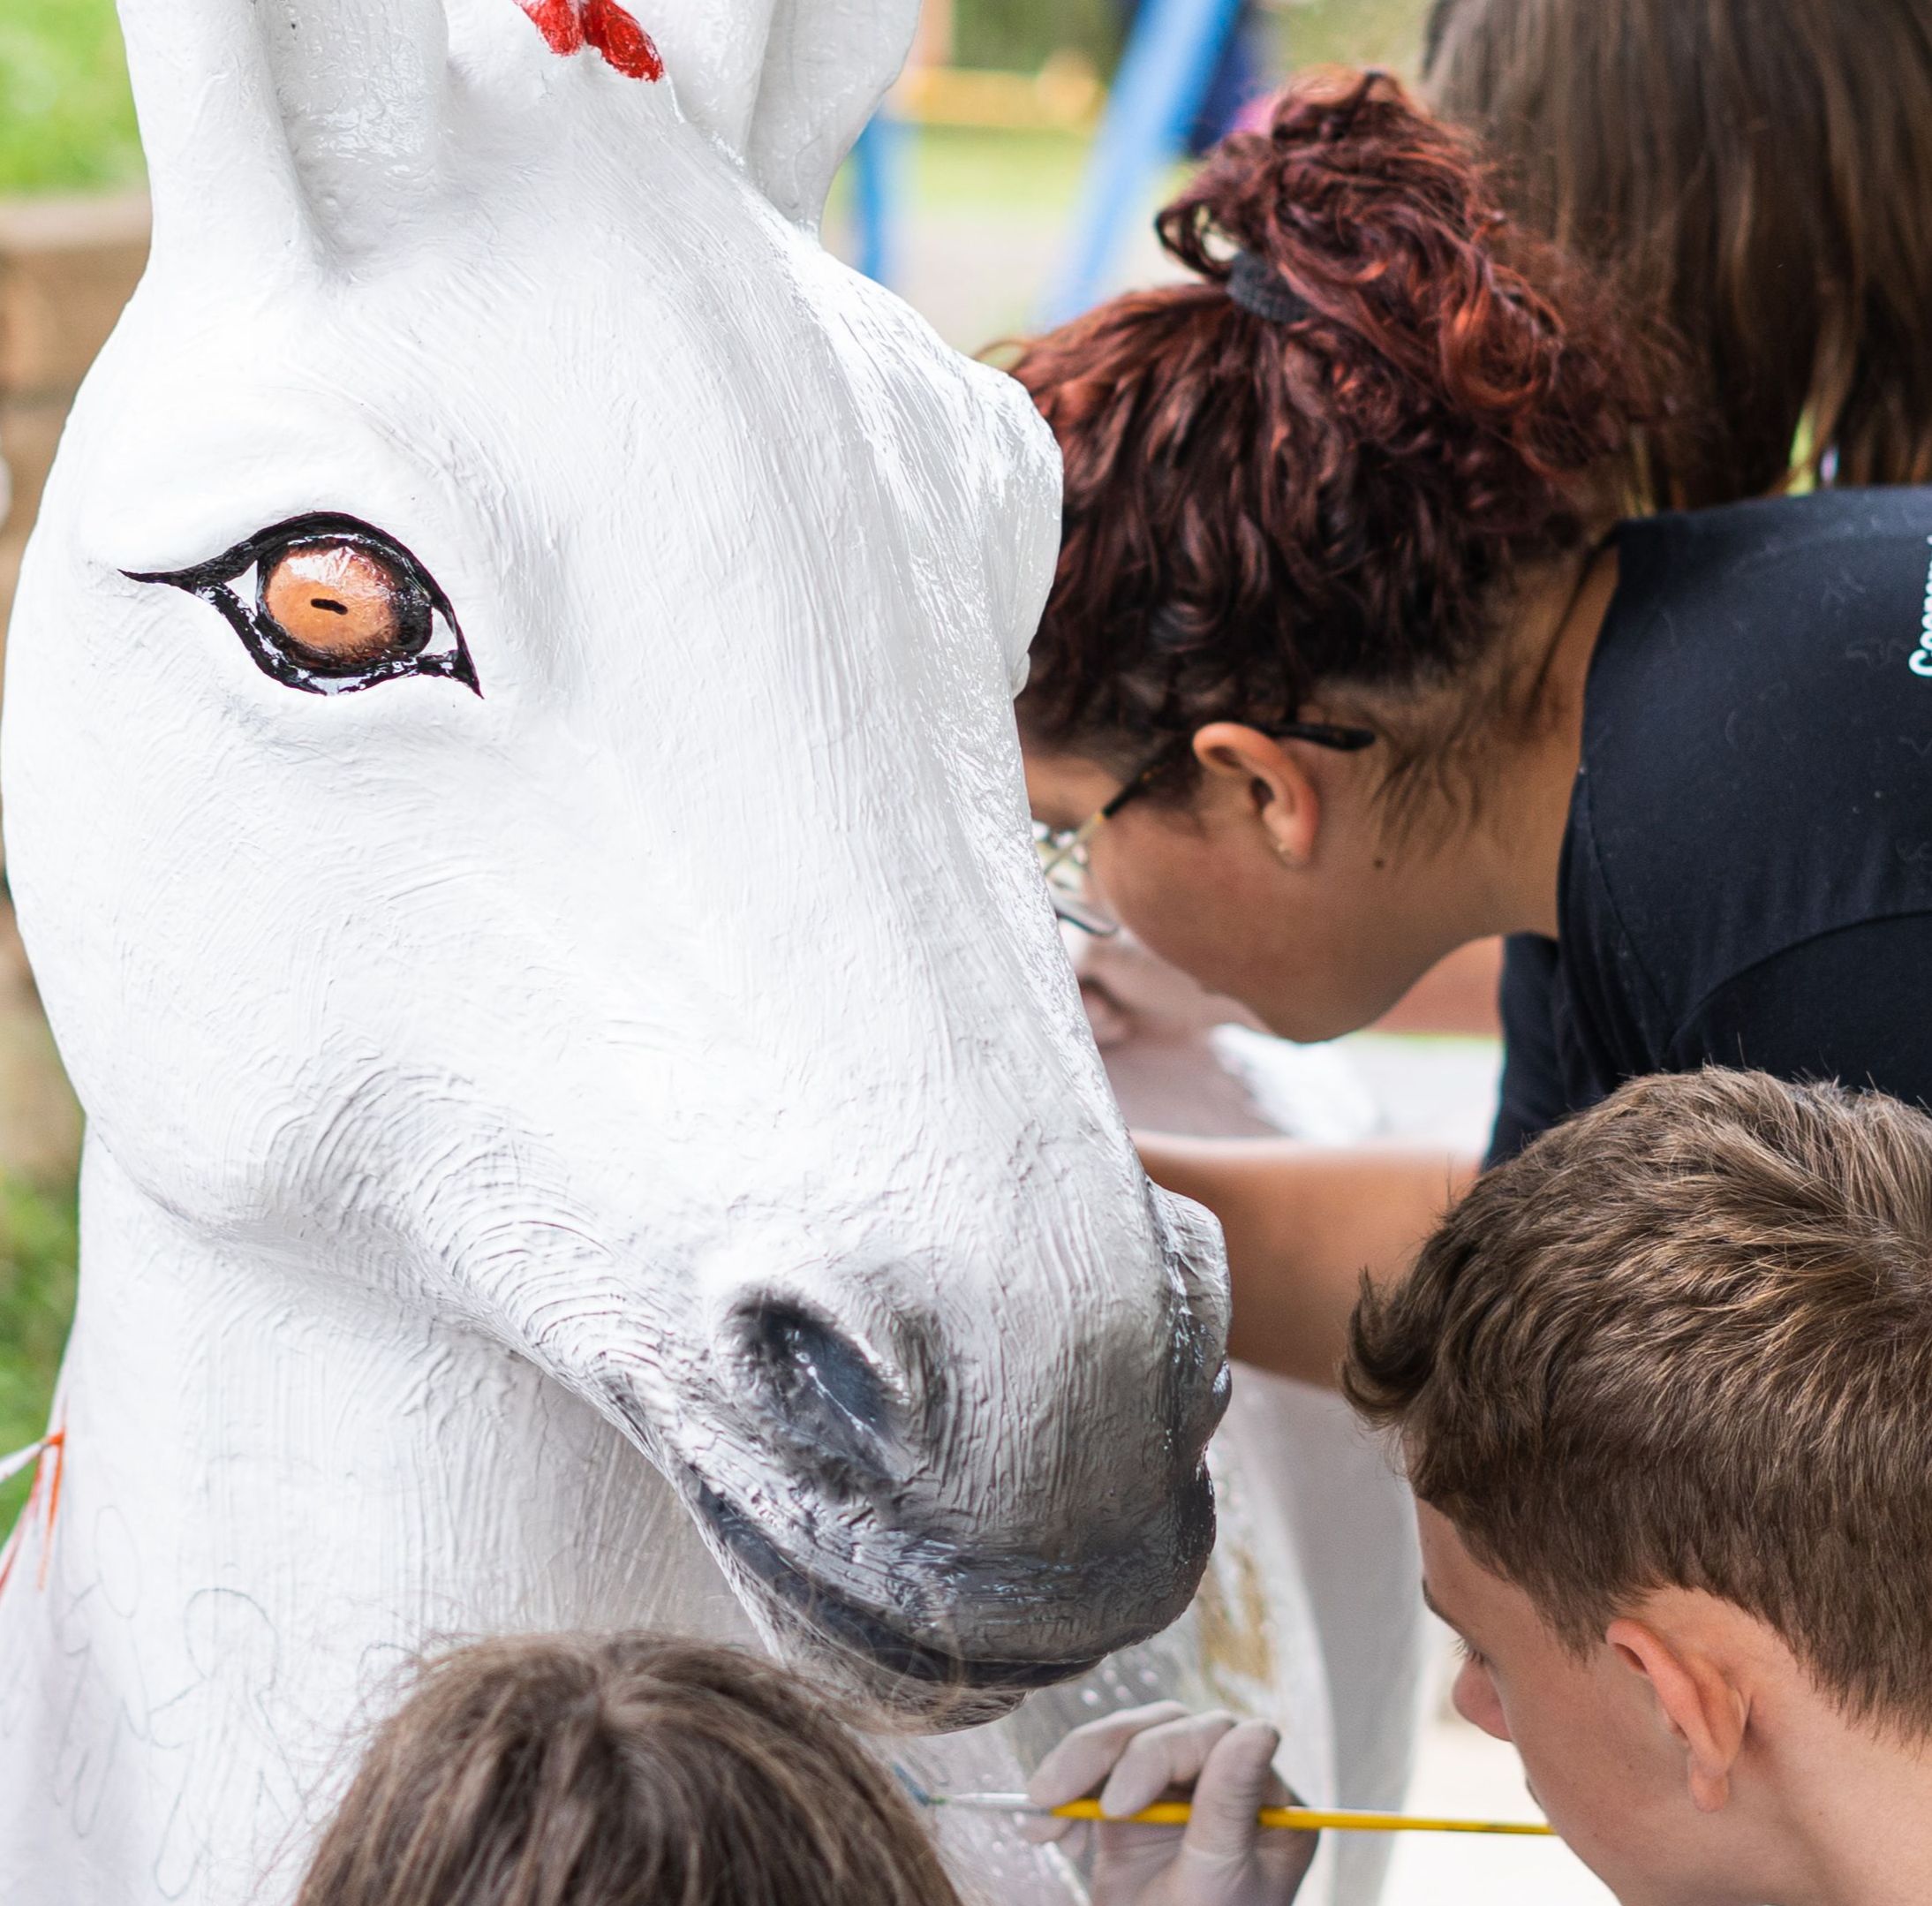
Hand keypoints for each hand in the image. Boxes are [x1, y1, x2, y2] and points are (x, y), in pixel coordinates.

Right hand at [1022, 1701, 1315, 1905]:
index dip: (1162, 1754)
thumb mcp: (1212, 1884)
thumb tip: (1260, 1730)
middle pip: (1164, 1731)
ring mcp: (1177, 1795)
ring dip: (1073, 1771)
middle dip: (1101, 1757)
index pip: (1217, 1738)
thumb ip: (1229, 1807)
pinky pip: (1094, 1776)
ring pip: (1124, 1743)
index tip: (1117, 1807)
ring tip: (1038, 1807)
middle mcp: (1224, 1788)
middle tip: (1053, 1795)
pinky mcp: (1134, 1808)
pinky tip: (1042, 1831)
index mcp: (1266, 1804)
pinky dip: (1063, 1798)